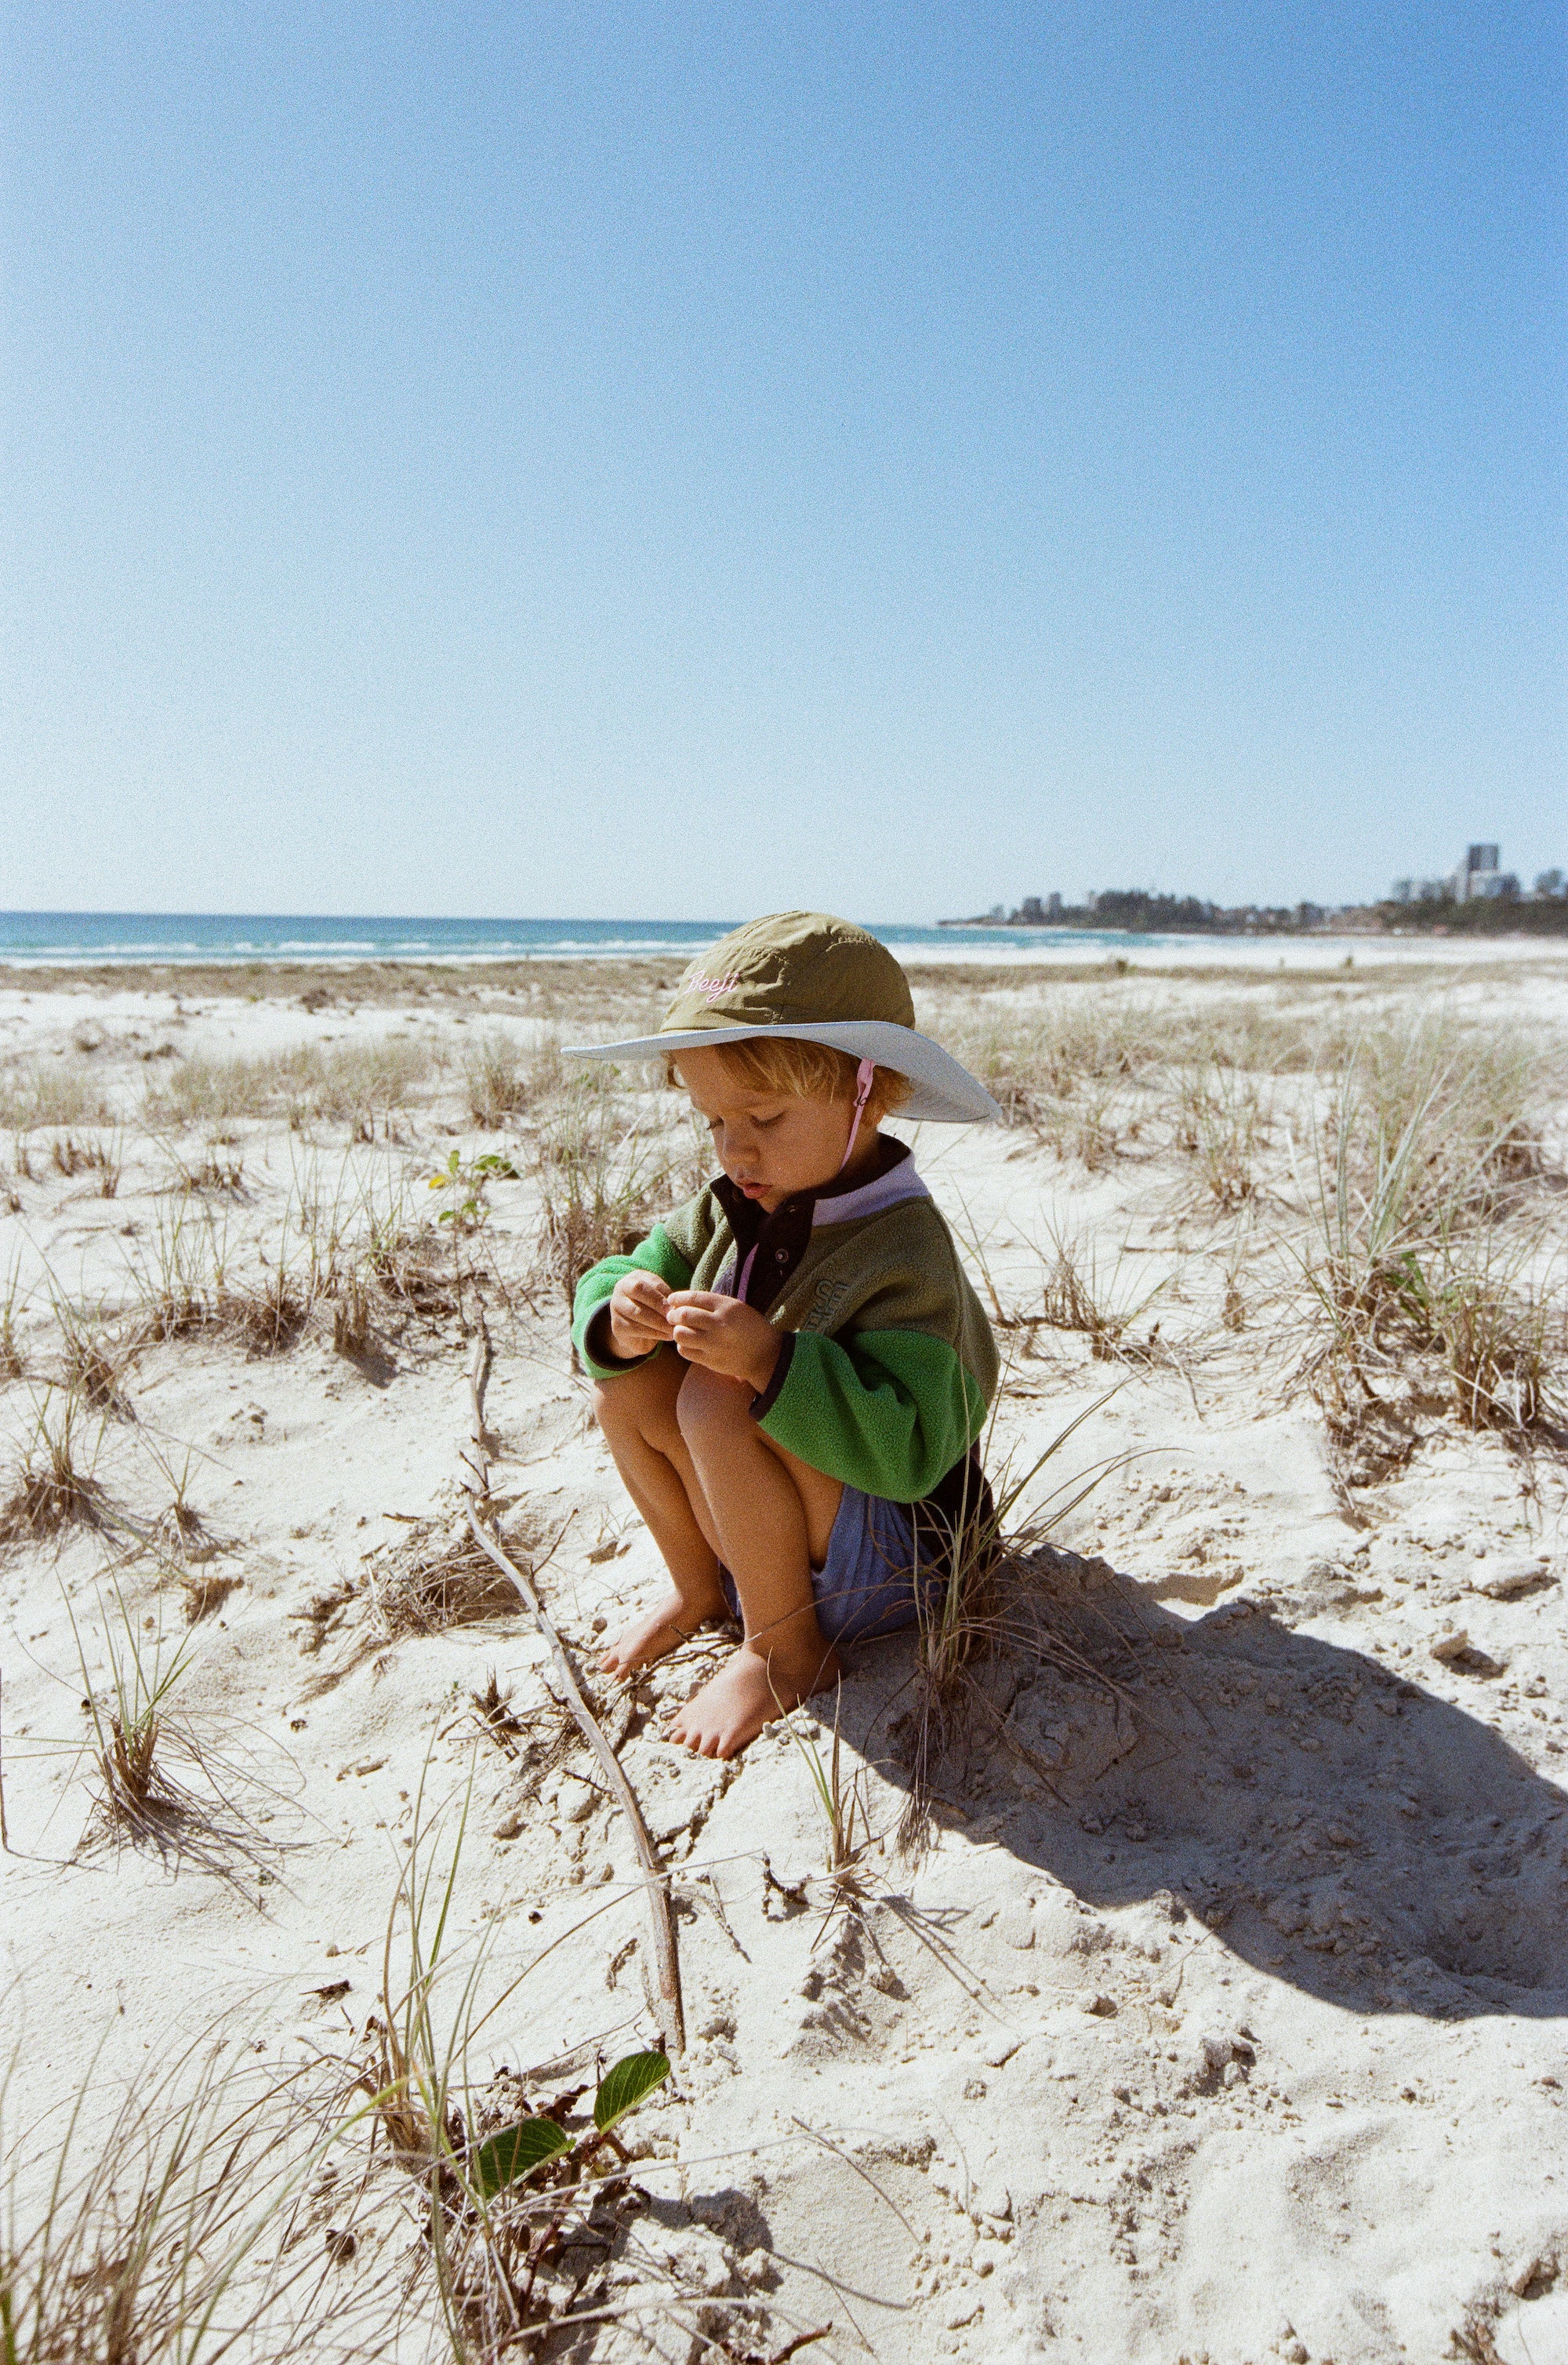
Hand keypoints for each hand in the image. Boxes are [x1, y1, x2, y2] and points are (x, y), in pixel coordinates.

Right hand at [607, 1272, 674, 1360]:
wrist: (636, 1333)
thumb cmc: (653, 1311)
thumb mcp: (660, 1300)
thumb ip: (667, 1299)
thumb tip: (677, 1306)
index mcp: (635, 1277)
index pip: (651, 1281)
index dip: (665, 1293)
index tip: (678, 1306)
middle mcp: (621, 1288)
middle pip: (638, 1290)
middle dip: (658, 1304)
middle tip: (674, 1317)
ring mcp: (616, 1306)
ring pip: (637, 1311)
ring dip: (658, 1321)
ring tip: (673, 1329)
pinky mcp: (617, 1326)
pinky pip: (635, 1328)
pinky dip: (654, 1333)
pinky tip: (666, 1336)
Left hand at [666, 1291, 780, 1393]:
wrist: (765, 1356)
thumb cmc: (749, 1328)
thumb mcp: (736, 1308)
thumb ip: (712, 1304)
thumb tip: (682, 1302)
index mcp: (727, 1307)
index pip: (693, 1297)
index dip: (678, 1298)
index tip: (672, 1300)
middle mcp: (719, 1324)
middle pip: (683, 1315)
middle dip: (673, 1314)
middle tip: (672, 1316)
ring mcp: (714, 1344)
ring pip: (680, 1334)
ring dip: (677, 1331)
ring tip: (682, 1331)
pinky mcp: (711, 1360)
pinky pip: (685, 1351)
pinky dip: (683, 1346)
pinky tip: (689, 1344)